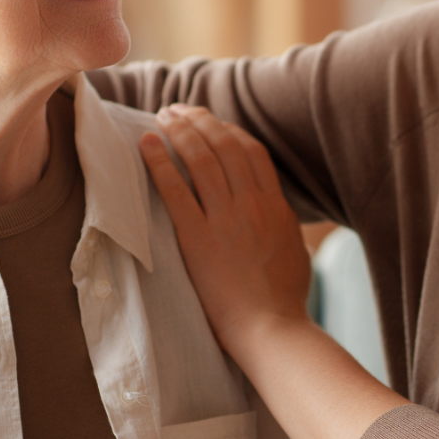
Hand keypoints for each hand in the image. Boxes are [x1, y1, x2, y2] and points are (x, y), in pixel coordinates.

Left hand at [139, 106, 310, 358]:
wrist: (270, 328)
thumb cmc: (283, 299)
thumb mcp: (293, 249)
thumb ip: (280, 222)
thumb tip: (274, 208)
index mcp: (275, 206)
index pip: (251, 151)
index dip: (228, 130)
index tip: (210, 123)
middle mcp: (251, 204)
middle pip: (224, 145)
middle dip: (199, 120)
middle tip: (178, 110)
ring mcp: (225, 220)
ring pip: (201, 158)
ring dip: (179, 131)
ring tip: (162, 118)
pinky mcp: (198, 239)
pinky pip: (175, 190)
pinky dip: (159, 162)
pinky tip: (145, 145)